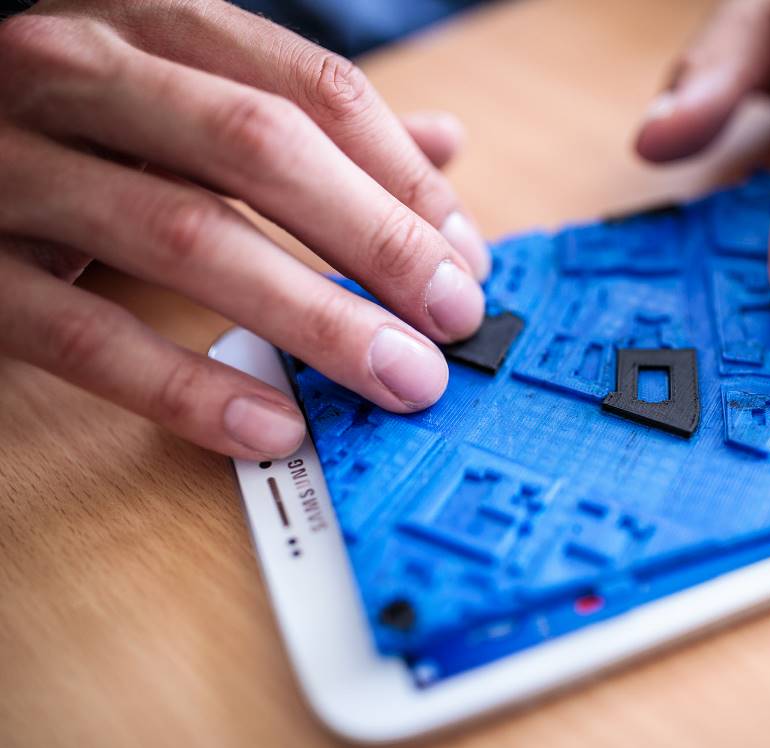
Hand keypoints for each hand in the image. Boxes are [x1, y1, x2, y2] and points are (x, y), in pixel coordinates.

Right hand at [0, 0, 490, 459]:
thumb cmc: (68, 127)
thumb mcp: (181, 96)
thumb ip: (303, 120)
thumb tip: (444, 145)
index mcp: (149, 26)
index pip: (313, 90)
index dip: (405, 180)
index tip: (465, 259)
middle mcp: (77, 73)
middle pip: (261, 148)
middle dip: (375, 240)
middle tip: (454, 320)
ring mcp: (13, 168)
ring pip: (187, 236)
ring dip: (312, 316)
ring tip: (399, 377)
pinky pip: (88, 335)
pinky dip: (187, 385)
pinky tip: (272, 425)